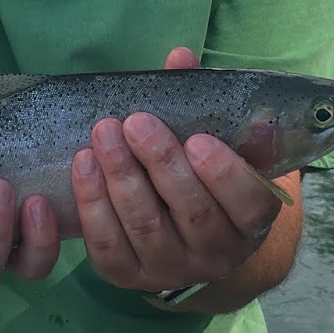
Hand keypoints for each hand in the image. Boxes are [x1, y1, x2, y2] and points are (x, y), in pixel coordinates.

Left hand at [72, 47, 284, 293]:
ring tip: (102, 135)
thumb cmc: (202, 174)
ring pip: (146, 227)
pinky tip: (83, 166)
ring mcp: (173, 269)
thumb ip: (200, 101)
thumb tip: (179, 57)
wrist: (184, 237)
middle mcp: (217, 253)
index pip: (248, 203)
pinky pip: (109, 246)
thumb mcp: (215, 141)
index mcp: (250, 219)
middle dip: (160, 163)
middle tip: (134, 122)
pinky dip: (93, 206)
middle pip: (191, 211)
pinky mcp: (131, 276)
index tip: (196, 139)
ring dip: (121, 179)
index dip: (224, 174)